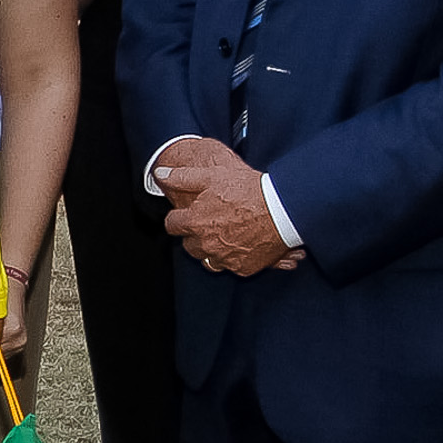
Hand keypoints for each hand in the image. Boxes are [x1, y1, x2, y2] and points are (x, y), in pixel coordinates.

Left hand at [156, 137, 297, 275]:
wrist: (283, 209)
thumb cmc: (249, 190)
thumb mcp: (212, 175)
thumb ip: (182, 177)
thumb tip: (159, 174)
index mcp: (194, 222)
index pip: (172, 225)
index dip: (178, 217)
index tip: (187, 213)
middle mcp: (206, 245)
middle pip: (188, 245)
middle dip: (194, 234)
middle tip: (209, 221)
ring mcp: (225, 258)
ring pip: (207, 259)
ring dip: (210, 248)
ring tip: (223, 234)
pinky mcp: (243, 267)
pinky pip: (229, 266)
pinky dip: (232, 257)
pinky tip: (240, 243)